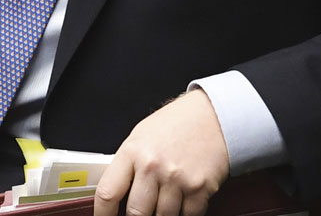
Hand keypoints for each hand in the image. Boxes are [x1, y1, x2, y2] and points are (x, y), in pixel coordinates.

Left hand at [95, 90, 230, 215]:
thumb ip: (128, 165)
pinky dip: (184, 214)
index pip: (107, 193)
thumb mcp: (143, 135)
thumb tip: (115, 195)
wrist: (217, 114)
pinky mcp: (200, 188)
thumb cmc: (179, 123)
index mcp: (133, 151)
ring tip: (166, 201)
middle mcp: (153, 166)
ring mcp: (177, 179)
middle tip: (142, 211)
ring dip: (163, 215)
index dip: (102, 214)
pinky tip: (184, 201)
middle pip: (135, 213)